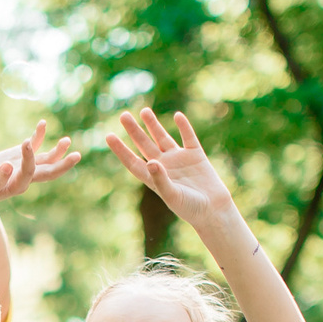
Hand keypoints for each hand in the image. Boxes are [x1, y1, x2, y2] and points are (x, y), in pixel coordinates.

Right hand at [0, 122, 80, 207]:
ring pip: (45, 159)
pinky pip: (33, 145)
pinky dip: (38, 135)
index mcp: (17, 185)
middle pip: (49, 171)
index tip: (24, 143)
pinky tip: (43, 123)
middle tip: (77, 155)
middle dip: (62, 164)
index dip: (30, 157)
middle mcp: (26, 177)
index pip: (29, 171)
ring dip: (57, 151)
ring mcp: (25, 166)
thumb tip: (8, 167)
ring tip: (67, 140)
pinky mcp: (20, 156)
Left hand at [106, 109, 234, 228]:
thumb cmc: (191, 208)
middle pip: (145, 145)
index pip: (133, 162)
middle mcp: (164, 166)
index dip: (120, 150)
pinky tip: (177, 115)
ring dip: (154, 125)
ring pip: (163, 138)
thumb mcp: (173, 195)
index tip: (108, 136)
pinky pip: (188, 137)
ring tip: (144, 111)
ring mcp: (179, 159)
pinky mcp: (196, 155)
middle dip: (134, 131)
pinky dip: (184, 126)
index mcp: (154, 178)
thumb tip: (150, 161)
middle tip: (123, 115)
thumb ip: (161, 179)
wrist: (214, 210)